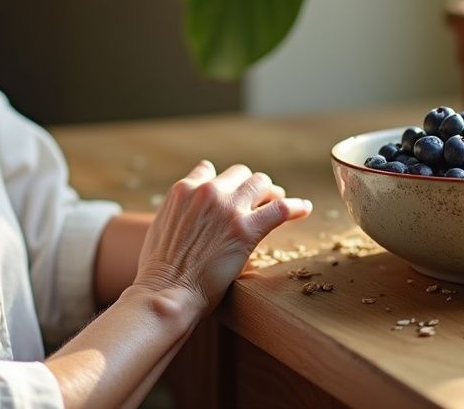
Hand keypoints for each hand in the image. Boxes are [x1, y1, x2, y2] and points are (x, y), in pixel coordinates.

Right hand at [130, 161, 311, 316]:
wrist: (167, 292)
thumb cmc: (159, 271)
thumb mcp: (160, 227)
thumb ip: (177, 211)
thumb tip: (184, 211)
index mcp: (184, 190)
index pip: (209, 170)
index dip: (222, 183)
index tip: (230, 194)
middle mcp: (207, 191)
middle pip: (240, 174)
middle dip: (249, 186)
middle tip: (260, 200)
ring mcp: (228, 208)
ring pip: (261, 183)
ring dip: (270, 192)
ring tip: (277, 203)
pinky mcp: (246, 228)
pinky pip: (280, 209)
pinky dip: (296, 206)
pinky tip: (304, 209)